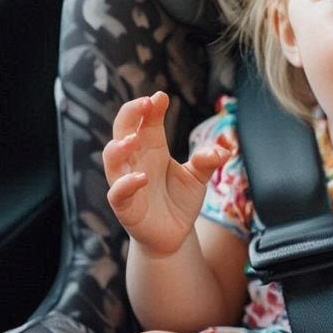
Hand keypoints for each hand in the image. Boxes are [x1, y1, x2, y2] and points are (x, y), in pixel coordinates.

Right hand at [103, 91, 229, 254]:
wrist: (173, 235)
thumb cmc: (180, 200)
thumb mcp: (198, 178)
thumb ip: (207, 162)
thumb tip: (221, 150)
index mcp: (152, 148)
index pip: (146, 121)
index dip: (150, 108)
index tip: (161, 97)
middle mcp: (136, 161)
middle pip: (123, 131)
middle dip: (130, 115)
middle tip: (144, 104)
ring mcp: (126, 182)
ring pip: (112, 160)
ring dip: (119, 147)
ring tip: (133, 139)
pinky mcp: (125, 206)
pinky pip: (117, 192)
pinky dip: (125, 184)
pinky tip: (141, 177)